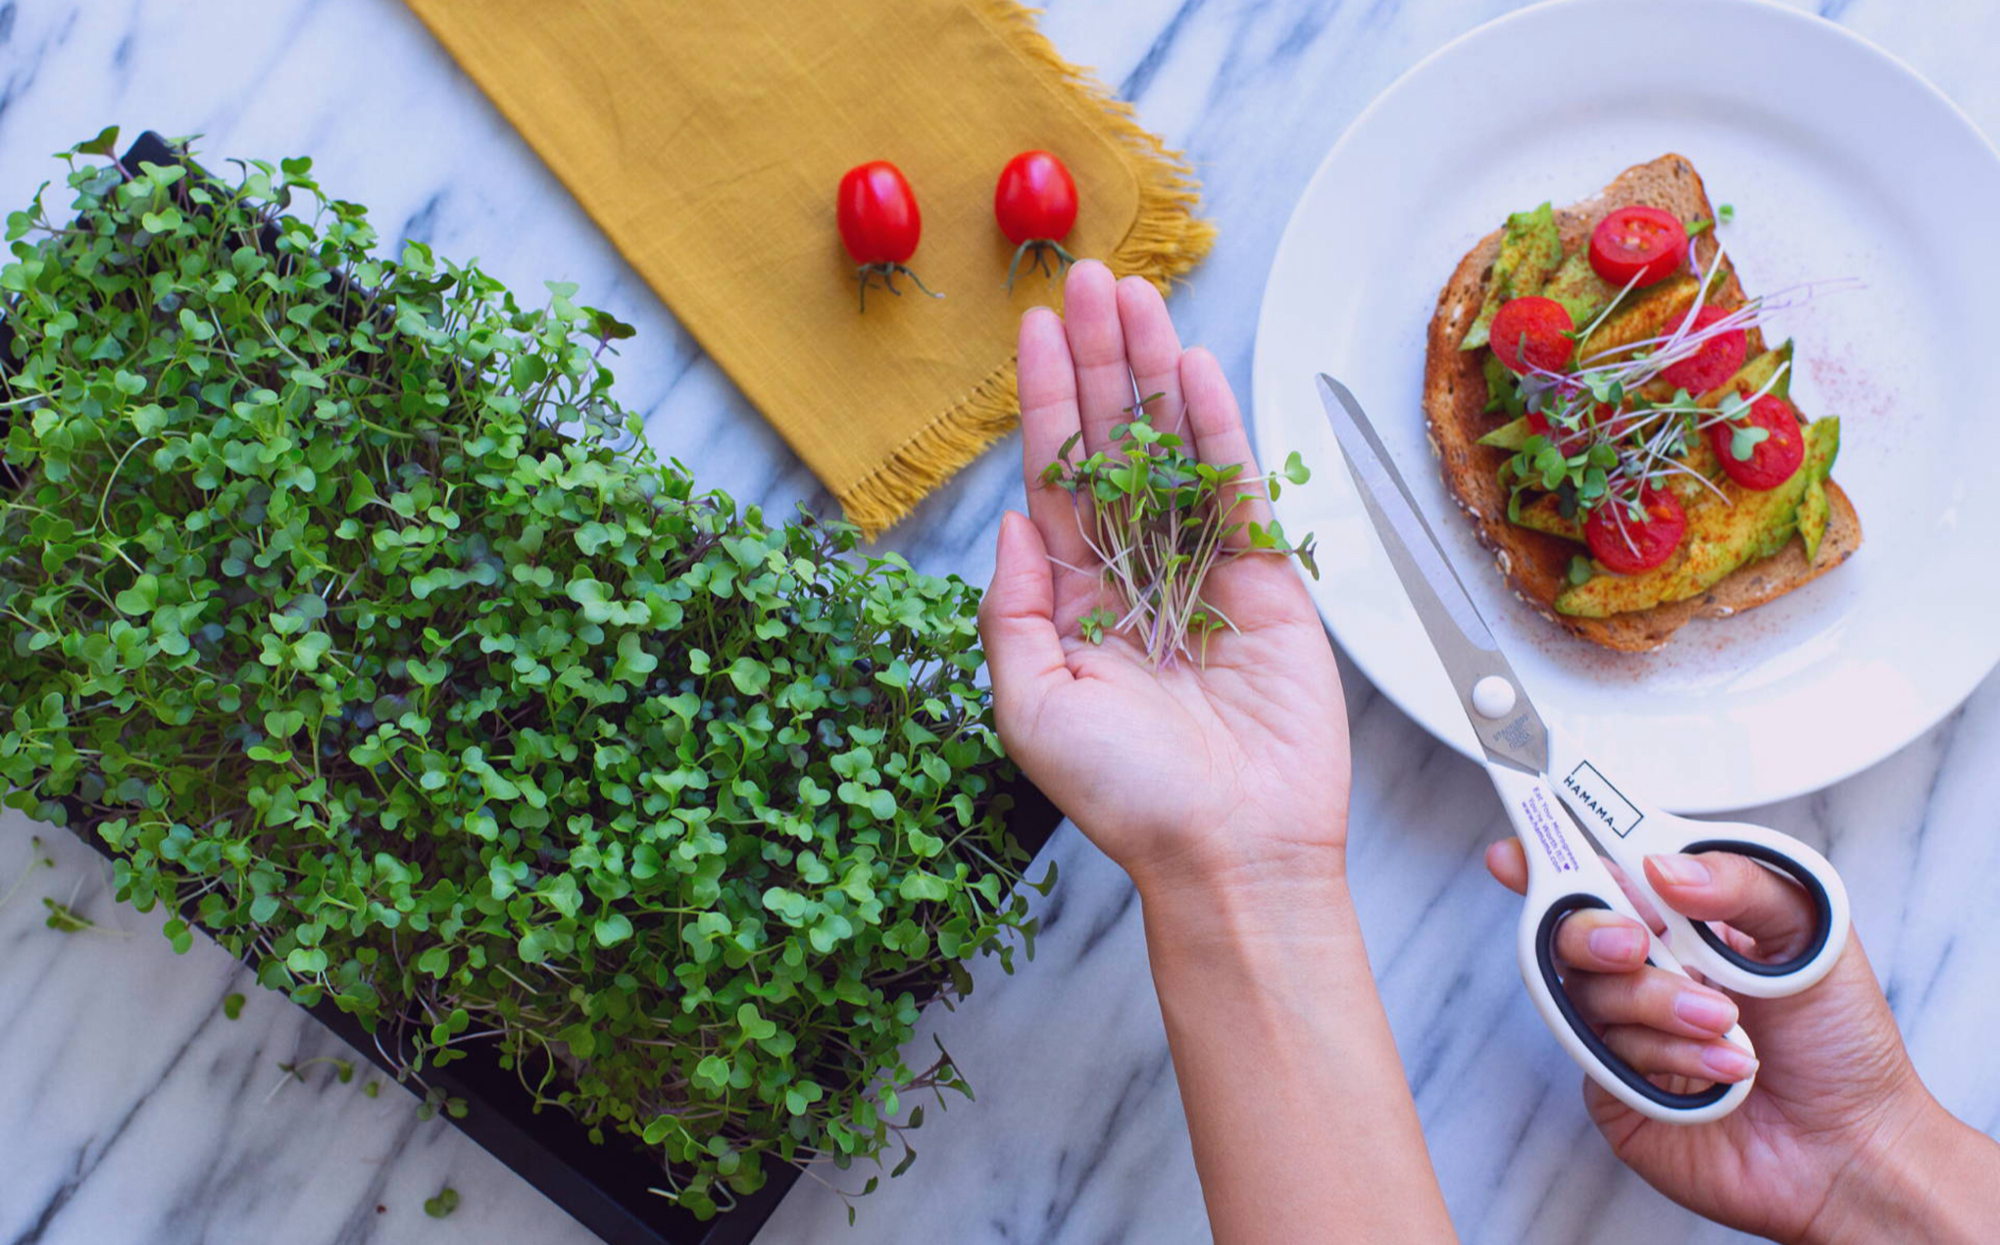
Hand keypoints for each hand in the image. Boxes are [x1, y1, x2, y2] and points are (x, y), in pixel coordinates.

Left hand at [979, 260, 1347, 895]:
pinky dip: (1219, 426)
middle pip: (1113, 443)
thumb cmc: (1128, 797)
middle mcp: (1135, 574)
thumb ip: (1014, 612)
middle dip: (1099, 360)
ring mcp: (1202, 573)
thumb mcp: (1032, 710)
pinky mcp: (1268, 583)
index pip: (1055, 478)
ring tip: (1136, 293)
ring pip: (1173, 449)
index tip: (1036, 329)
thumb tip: (1012, 523)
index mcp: (1074, 601)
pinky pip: (1239, 488)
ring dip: (1153, 370)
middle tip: (1087, 277)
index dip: (1045, 401)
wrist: (1232, 851)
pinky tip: (1195, 366)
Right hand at [1487, 842, 1999, 1243]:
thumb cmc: (1841, 1043)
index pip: (1602, 872)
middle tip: (1638, 943)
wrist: (1854, 1145)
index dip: (1550, 855)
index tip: (1516, 851)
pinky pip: (1607, 1055)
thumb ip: (1740, 882)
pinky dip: (1670, 1057)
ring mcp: (1625, 1029)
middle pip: (1570, 929)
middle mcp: (1645, 968)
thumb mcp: (1813, 934)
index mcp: (1682, 919)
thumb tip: (1662, 867)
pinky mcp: (1619, 1087)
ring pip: (1590, 993)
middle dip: (1594, 930)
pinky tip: (1724, 1068)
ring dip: (1658, 1004)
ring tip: (1724, 1024)